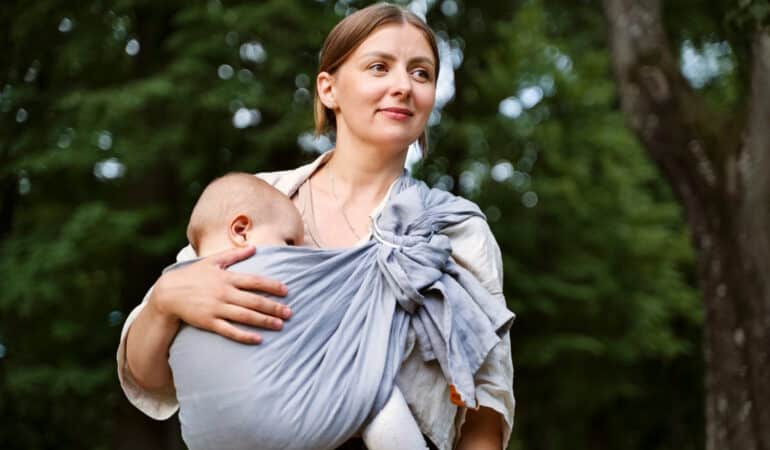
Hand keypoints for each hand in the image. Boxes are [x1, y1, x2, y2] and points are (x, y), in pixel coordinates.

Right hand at [148, 246, 289, 343]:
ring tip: (280, 325)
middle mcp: (224, 293)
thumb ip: (234, 255)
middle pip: (254, 300)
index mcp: (227, 277)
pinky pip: (230, 330)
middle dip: (274, 307)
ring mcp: (216, 308)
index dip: (272, 286)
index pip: (255, 281)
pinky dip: (244, 335)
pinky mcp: (209, 322)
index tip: (286, 291)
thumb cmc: (192, 275)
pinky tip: (258, 339)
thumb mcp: (212, 261)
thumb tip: (254, 247)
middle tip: (290, 313)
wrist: (168, 293)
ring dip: (264, 321)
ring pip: (245, 316)